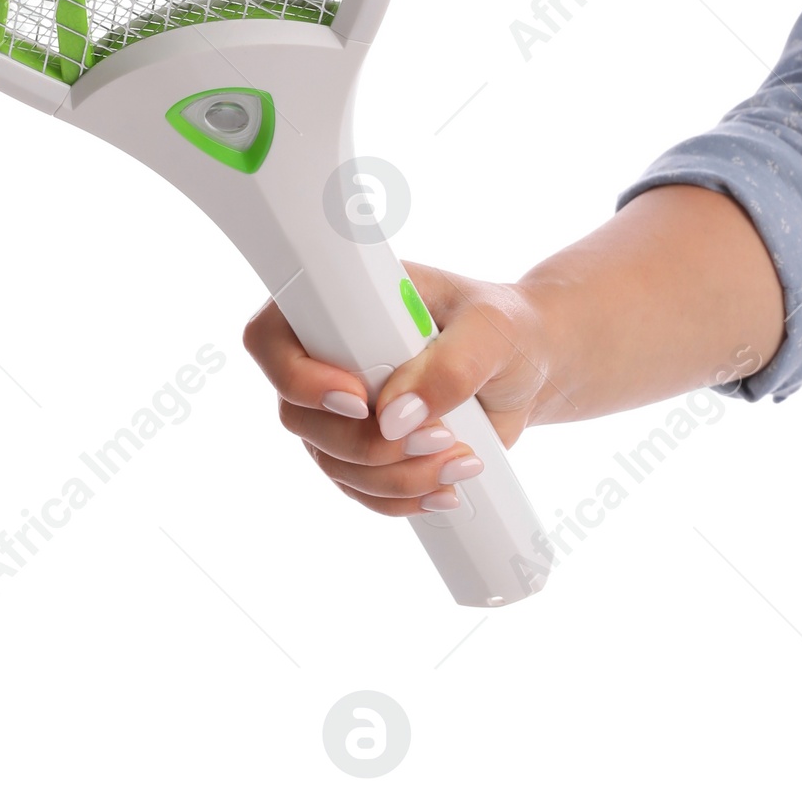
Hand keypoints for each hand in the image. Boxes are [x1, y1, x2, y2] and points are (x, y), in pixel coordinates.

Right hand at [242, 261, 558, 515]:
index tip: (360, 401)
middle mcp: (326, 355)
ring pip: (330, 460)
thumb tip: (394, 418)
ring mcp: (339, 407)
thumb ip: (447, 368)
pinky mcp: (363, 448)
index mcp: (338, 303)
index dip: (299, 379)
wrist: (528, 365)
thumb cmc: (504, 327)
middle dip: (365, 443)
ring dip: (393, 476)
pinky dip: (400, 498)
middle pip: (297, 415)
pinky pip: (359, 489)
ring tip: (461, 461)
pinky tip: (445, 490)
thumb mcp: (489, 332)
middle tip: (437, 437)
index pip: (272, 339)